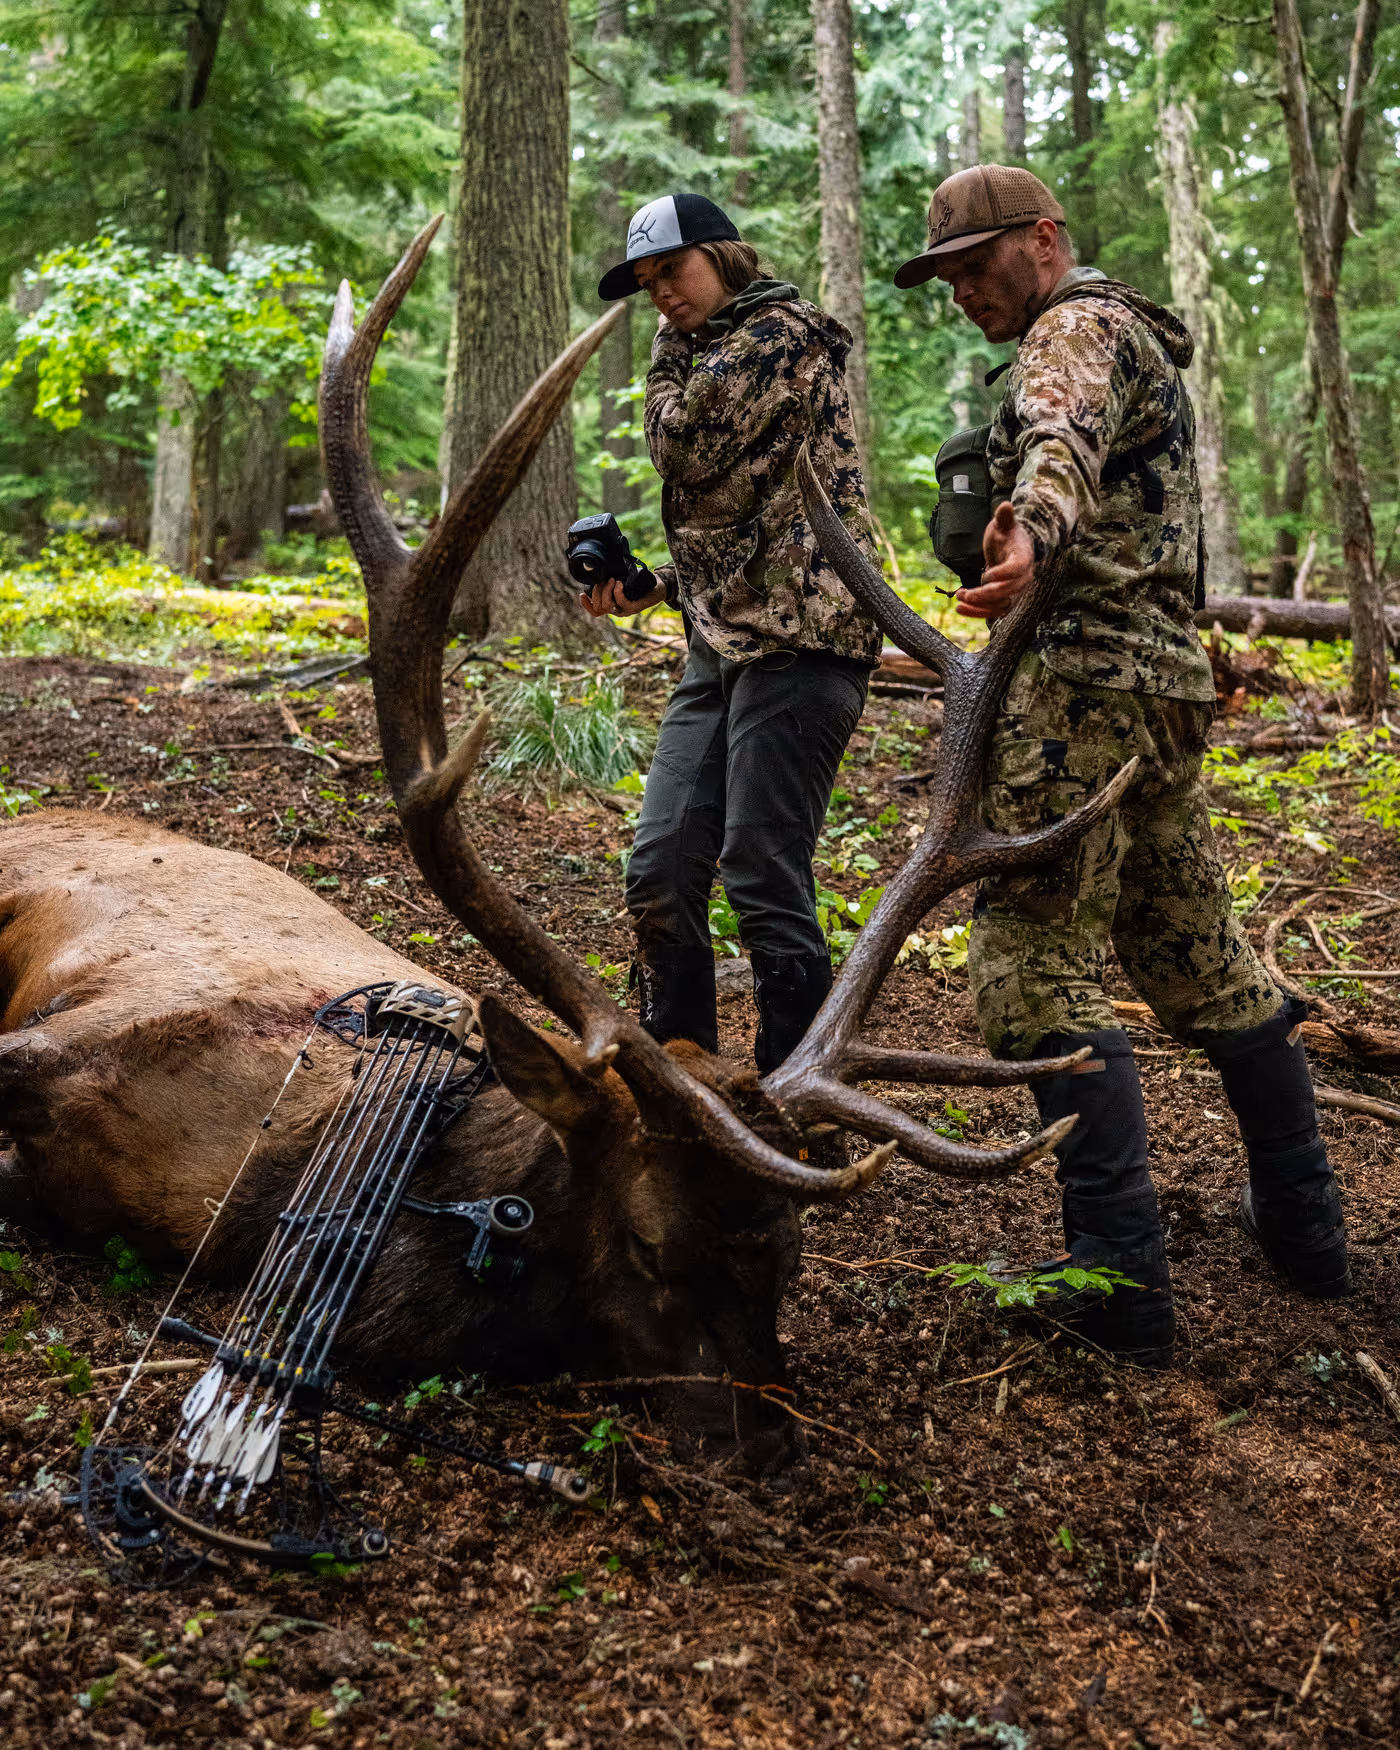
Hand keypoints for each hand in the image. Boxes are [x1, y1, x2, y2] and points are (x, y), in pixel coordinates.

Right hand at [578, 577, 665, 616]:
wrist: (658, 587)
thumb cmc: (640, 583)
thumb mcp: (622, 580)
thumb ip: (610, 579)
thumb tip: (599, 569)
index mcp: (612, 605)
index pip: (595, 611)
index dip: (586, 605)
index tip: (581, 594)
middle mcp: (617, 610)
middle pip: (598, 607)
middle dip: (597, 591)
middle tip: (605, 579)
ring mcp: (626, 610)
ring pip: (608, 606)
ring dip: (606, 591)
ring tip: (612, 579)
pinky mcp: (635, 608)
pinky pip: (621, 602)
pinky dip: (617, 592)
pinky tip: (619, 583)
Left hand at [956, 501, 1034, 619]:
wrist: (1011, 549)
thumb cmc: (1006, 535)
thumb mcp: (1003, 524)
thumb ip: (1004, 517)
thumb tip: (1005, 505)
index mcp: (1023, 557)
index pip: (1017, 568)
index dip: (1003, 574)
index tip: (985, 575)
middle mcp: (1022, 577)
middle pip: (1006, 591)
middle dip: (984, 595)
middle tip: (964, 593)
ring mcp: (1014, 591)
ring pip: (1000, 605)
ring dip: (979, 606)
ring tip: (959, 600)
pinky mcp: (1004, 600)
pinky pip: (993, 611)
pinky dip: (977, 613)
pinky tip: (960, 609)